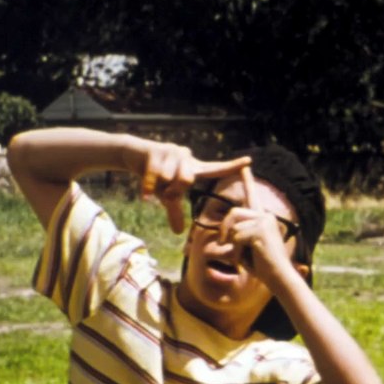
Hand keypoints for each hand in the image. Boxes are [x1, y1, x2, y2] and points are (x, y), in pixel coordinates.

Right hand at [135, 142, 251, 233]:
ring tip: (154, 183)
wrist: (134, 156)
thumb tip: (179, 233)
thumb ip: (175, 211)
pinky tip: (145, 194)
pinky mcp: (156, 150)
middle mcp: (187, 157)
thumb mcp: (166, 196)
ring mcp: (172, 151)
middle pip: (186, 180)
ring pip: (169, 177)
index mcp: (194, 168)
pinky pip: (155, 175)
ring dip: (159, 186)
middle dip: (173, 190)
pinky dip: (148, 188)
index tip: (249, 161)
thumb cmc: (156, 177)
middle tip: (165, 191)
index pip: (215, 168)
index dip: (232, 166)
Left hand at [219, 166, 295, 281]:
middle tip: (225, 244)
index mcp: (263, 218)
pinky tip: (251, 258)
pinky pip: (237, 238)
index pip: (253, 196)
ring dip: (233, 244)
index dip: (248, 180)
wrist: (279, 277)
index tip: (244, 166)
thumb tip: (224, 233)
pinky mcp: (260, 230)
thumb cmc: (263, 266)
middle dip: (225, 230)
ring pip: (233, 227)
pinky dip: (237, 252)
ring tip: (246, 255)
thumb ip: (238, 235)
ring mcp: (264, 221)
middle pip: (233, 213)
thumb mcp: (246, 248)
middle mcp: (265, 216)